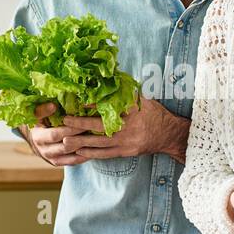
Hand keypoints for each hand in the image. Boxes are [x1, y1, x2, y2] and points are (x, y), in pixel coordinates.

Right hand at [20, 102, 93, 166]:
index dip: (70, 129)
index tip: (84, 122)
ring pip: (72, 156)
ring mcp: (52, 158)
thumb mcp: (38, 115)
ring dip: (85, 149)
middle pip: (66, 146)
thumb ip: (43, 110)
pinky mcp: (59, 163)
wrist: (36, 138)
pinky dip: (84, 156)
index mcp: (38, 137)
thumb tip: (53, 105)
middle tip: (95, 131)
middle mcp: (44, 150)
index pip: (56, 135)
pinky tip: (95, 149)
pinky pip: (74, 162)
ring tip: (98, 140)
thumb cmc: (40, 121)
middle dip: (81, 138)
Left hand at [59, 96, 187, 162]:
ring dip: (81, 141)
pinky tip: (79, 151)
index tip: (78, 102)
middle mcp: (128, 126)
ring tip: (65, 140)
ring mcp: (126, 141)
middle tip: (65, 121)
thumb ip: (126, 92)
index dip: (92, 104)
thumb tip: (109, 78)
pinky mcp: (126, 152)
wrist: (168, 134)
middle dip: (80, 124)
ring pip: (100, 143)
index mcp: (132, 110)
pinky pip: (105, 154)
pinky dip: (91, 153)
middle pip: (100, 126)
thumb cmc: (153, 114)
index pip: (109, 106)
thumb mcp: (143, 99)